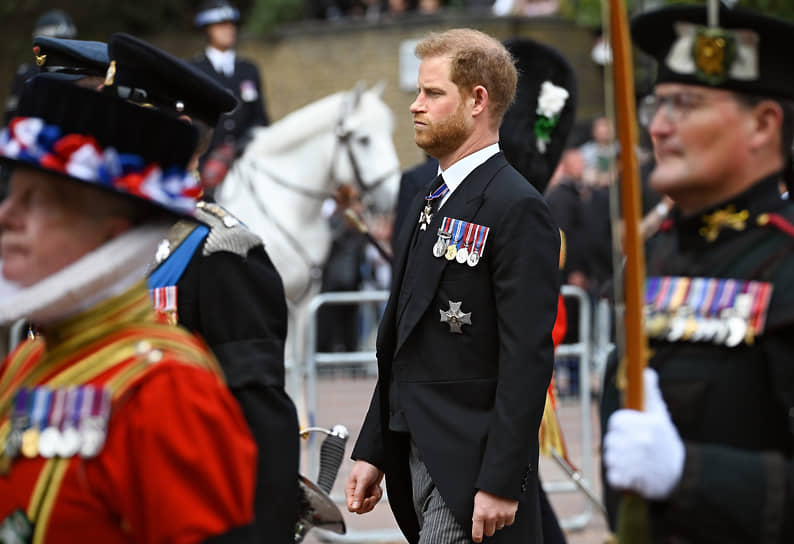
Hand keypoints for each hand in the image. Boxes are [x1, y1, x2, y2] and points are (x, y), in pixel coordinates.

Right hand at [345, 460, 383, 513]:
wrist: (376, 460)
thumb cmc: (366, 466)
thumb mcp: (362, 480)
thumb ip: (358, 494)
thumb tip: (355, 508)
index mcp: (350, 491)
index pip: (351, 507)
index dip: (360, 507)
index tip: (366, 499)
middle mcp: (356, 493)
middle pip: (360, 509)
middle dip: (369, 504)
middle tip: (372, 496)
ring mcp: (364, 493)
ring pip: (369, 506)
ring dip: (375, 498)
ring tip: (375, 488)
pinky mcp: (370, 492)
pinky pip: (374, 500)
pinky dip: (378, 495)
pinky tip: (377, 487)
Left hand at [471, 490, 517, 542]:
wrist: (501, 479)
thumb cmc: (487, 488)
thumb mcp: (477, 499)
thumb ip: (477, 512)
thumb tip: (476, 521)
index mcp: (480, 513)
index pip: (477, 533)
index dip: (477, 537)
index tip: (477, 538)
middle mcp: (490, 516)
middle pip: (489, 532)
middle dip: (488, 527)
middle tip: (488, 519)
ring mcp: (501, 515)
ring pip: (499, 527)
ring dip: (497, 521)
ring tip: (496, 510)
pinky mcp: (510, 513)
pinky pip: (508, 522)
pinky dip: (506, 518)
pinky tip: (503, 510)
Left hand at [604, 367, 684, 499]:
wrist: (683, 476)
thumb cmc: (667, 444)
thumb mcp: (660, 416)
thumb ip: (650, 394)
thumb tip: (647, 371)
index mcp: (643, 424)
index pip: (615, 422)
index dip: (623, 429)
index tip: (634, 434)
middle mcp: (638, 441)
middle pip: (610, 442)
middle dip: (620, 447)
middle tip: (637, 452)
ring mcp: (633, 461)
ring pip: (610, 459)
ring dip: (620, 463)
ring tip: (637, 464)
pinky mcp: (630, 480)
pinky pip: (612, 476)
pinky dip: (620, 479)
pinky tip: (634, 476)